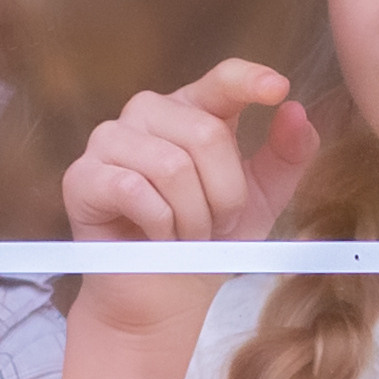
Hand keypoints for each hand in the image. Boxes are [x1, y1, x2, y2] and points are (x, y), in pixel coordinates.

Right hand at [63, 59, 319, 336]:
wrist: (164, 299)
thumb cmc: (207, 242)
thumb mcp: (260, 200)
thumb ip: (284, 157)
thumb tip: (297, 112)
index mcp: (191, 110)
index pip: (221, 79)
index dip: (249, 80)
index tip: (278, 89)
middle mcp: (147, 113)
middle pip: (205, 133)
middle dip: (224, 194)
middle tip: (214, 225)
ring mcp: (108, 140)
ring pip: (172, 166)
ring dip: (192, 216)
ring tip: (186, 235)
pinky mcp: (81, 176)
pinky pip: (134, 190)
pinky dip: (159, 225)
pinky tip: (155, 238)